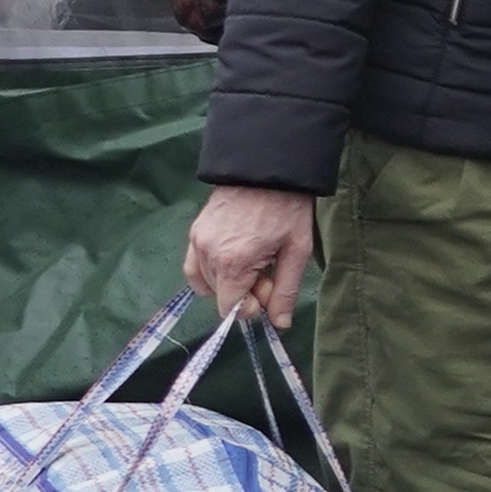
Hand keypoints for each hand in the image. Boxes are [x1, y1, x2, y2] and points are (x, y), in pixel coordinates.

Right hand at [185, 182, 322, 325]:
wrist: (269, 168)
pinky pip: (194, 265)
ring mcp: (198, 240)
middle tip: (267, 268)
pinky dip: (209, 271)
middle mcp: (208, 254)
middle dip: (244, 292)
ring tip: (253, 259)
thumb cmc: (288, 208)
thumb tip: (279, 324)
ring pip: (206, 282)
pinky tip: (231, 260)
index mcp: (233, 263)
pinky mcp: (195, 230)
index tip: (270, 288)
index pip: (229, 308)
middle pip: (219, 296)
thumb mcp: (296, 251)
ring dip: (228, 280)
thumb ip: (286, 290)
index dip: (251, 307)